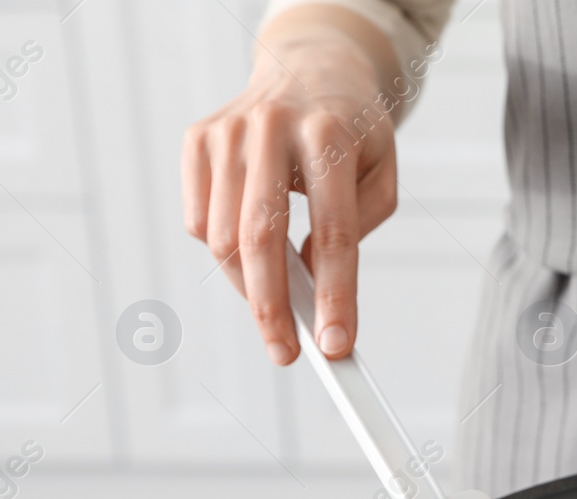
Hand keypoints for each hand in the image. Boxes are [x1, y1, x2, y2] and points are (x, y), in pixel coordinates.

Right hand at [181, 7, 401, 363]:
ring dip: (249, 287)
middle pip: (261, 238)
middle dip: (272, 309)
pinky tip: (250, 247)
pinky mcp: (197, 139)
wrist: (313, 67)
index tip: (334, 345)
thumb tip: (310, 285)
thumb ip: (354, 231)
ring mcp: (227, 131)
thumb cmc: (353, 132)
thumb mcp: (379, 175)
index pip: (334, 233)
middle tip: (286, 353)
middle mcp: (272, 128)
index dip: (335, 296)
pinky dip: (222, 252)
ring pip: (221, 238)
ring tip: (276, 304)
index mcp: (330, 135)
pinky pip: (198, 221)